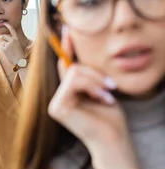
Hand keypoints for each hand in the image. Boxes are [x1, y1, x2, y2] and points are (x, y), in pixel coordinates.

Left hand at [0, 23, 24, 64]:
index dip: (8, 25)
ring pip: (2, 43)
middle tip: (1, 38)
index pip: (12, 30)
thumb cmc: (20, 54)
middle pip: (4, 36)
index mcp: (16, 39)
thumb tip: (7, 39)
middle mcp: (12, 40)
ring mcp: (7, 45)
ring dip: (4, 46)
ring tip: (9, 51)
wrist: (20, 61)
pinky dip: (3, 50)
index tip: (4, 23)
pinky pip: (1, 47)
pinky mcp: (4, 49)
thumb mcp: (18, 45)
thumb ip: (13, 41)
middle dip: (2, 37)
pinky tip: (7, 53)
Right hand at [48, 28, 128, 150]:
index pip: (65, 66)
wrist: (114, 140)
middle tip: (112, 87)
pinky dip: (93, 86)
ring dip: (97, 80)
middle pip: (72, 67)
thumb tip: (75, 54)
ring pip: (75, 72)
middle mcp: (57, 99)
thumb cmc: (110, 119)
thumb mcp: (99, 89)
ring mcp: (55, 104)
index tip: (68, 28)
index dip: (66, 46)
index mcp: (66, 95)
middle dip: (95, 73)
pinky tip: (103, 99)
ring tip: (109, 94)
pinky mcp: (58, 107)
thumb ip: (87, 75)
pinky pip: (75, 81)